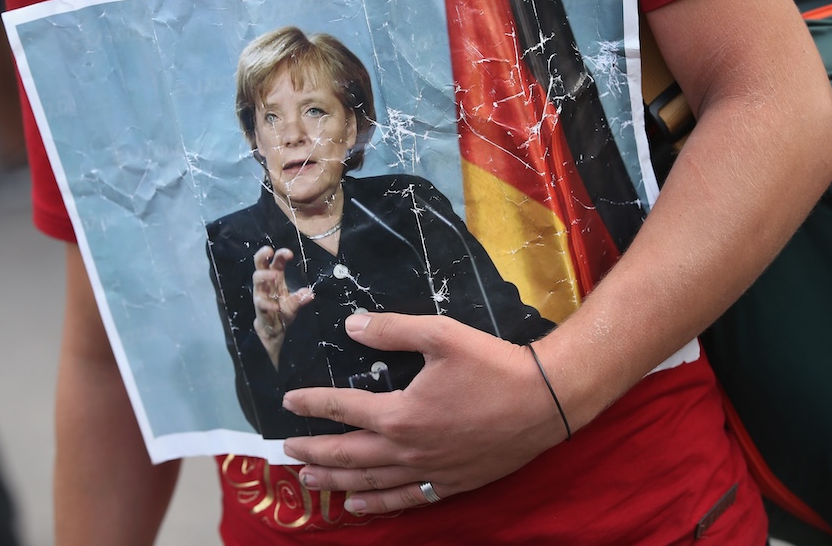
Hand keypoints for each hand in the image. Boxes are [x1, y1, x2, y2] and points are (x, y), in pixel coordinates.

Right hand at [252, 246, 313, 366]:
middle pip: (259, 265)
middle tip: (268, 250)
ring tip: (274, 274)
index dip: (280, 255)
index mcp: (276, 278)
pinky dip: (268, 304)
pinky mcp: (259, 308)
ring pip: (256, 280)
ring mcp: (261, 295)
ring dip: (264, 275)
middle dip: (261, 256)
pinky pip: (261, 303)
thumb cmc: (282, 311)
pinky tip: (275, 306)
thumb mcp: (294, 303)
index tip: (289, 253)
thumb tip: (310, 293)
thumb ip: (300, 297)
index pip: (276, 262)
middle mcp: (266, 284)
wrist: (273, 331)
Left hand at [281, 312, 569, 513]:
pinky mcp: (452, 483)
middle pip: (348, 454)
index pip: (342, 408)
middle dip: (313, 452)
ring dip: (335, 481)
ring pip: (371, 482)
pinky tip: (360, 505)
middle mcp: (408, 449)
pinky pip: (406, 498)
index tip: (288, 402)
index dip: (312, 404)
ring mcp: (430, 471)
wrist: (545, 401)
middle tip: (286, 451)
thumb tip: (351, 326)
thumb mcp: (441, 334)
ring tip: (308, 481)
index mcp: (401, 413)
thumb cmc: (493, 365)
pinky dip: (378, 503)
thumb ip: (392, 330)